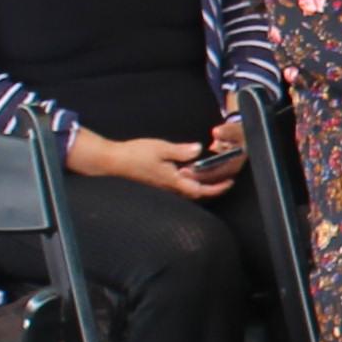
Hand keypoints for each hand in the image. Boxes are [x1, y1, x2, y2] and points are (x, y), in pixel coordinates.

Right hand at [71, 130, 219, 193]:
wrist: (112, 162)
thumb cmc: (134, 154)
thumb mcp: (161, 148)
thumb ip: (181, 151)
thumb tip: (198, 150)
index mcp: (173, 181)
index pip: (201, 190)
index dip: (217, 188)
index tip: (229, 183)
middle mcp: (169, 189)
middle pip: (196, 193)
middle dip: (212, 187)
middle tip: (224, 177)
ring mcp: (162, 188)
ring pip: (187, 191)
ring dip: (199, 184)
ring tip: (210, 173)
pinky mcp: (156, 184)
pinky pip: (177, 187)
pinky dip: (187, 182)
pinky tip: (187, 171)